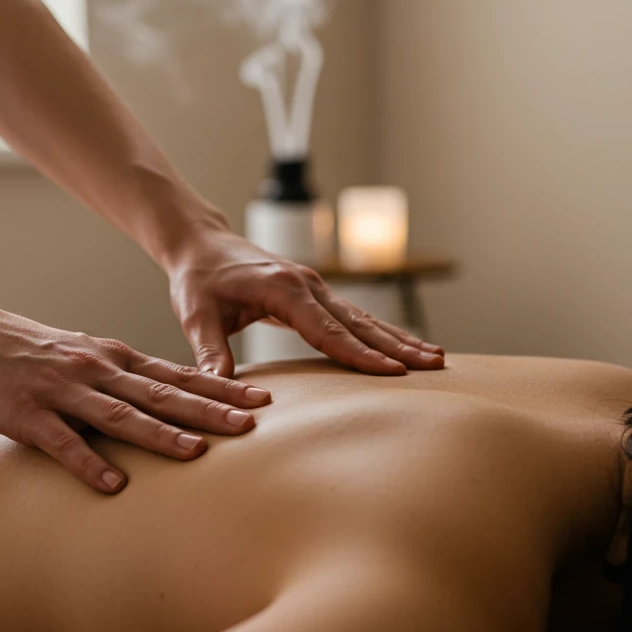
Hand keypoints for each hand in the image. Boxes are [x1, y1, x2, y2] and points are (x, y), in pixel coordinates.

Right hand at [0, 302, 271, 494]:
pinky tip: (115, 485)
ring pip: (121, 414)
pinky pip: (63, 443)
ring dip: (162, 435)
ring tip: (198, 454)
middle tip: (252, 426)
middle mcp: (97, 370)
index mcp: (113, 358)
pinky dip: (90, 463)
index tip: (262, 401)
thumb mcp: (85, 356)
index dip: (221, 389)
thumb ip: (125, 377)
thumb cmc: (28, 351)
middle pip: (163, 393)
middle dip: (210, 411)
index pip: (179, 375)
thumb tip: (173, 400)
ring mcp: (62, 391)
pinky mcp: (26, 415)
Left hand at [166, 227, 444, 376]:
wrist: (201, 244)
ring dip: (400, 339)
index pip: (326, 329)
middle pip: (358, 322)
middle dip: (398, 346)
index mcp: (282, 289)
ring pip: (364, 318)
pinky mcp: (316, 293)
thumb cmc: (197, 280)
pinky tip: (406, 347)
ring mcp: (315, 287)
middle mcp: (307, 284)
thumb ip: (209, 350)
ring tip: (436, 359)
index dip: (358, 354)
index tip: (390, 372)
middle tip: (434, 366)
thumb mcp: (195, 314)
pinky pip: (354, 317)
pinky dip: (383, 333)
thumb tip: (218, 387)